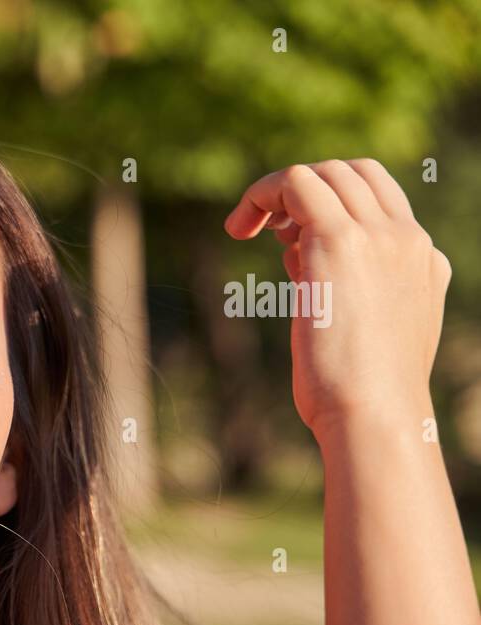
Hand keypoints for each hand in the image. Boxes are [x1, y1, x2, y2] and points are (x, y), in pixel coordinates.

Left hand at [223, 159, 450, 441]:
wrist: (377, 415)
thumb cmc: (360, 393)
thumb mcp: (360, 332)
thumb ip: (340, 287)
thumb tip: (297, 260)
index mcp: (422, 260)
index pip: (378, 201)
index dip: (330, 209)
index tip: (292, 247)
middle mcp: (406, 239)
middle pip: (353, 174)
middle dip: (303, 193)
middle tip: (265, 231)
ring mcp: (378, 236)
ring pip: (325, 172)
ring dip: (278, 192)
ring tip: (245, 229)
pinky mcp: (339, 242)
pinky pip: (296, 183)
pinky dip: (262, 193)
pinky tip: (238, 229)